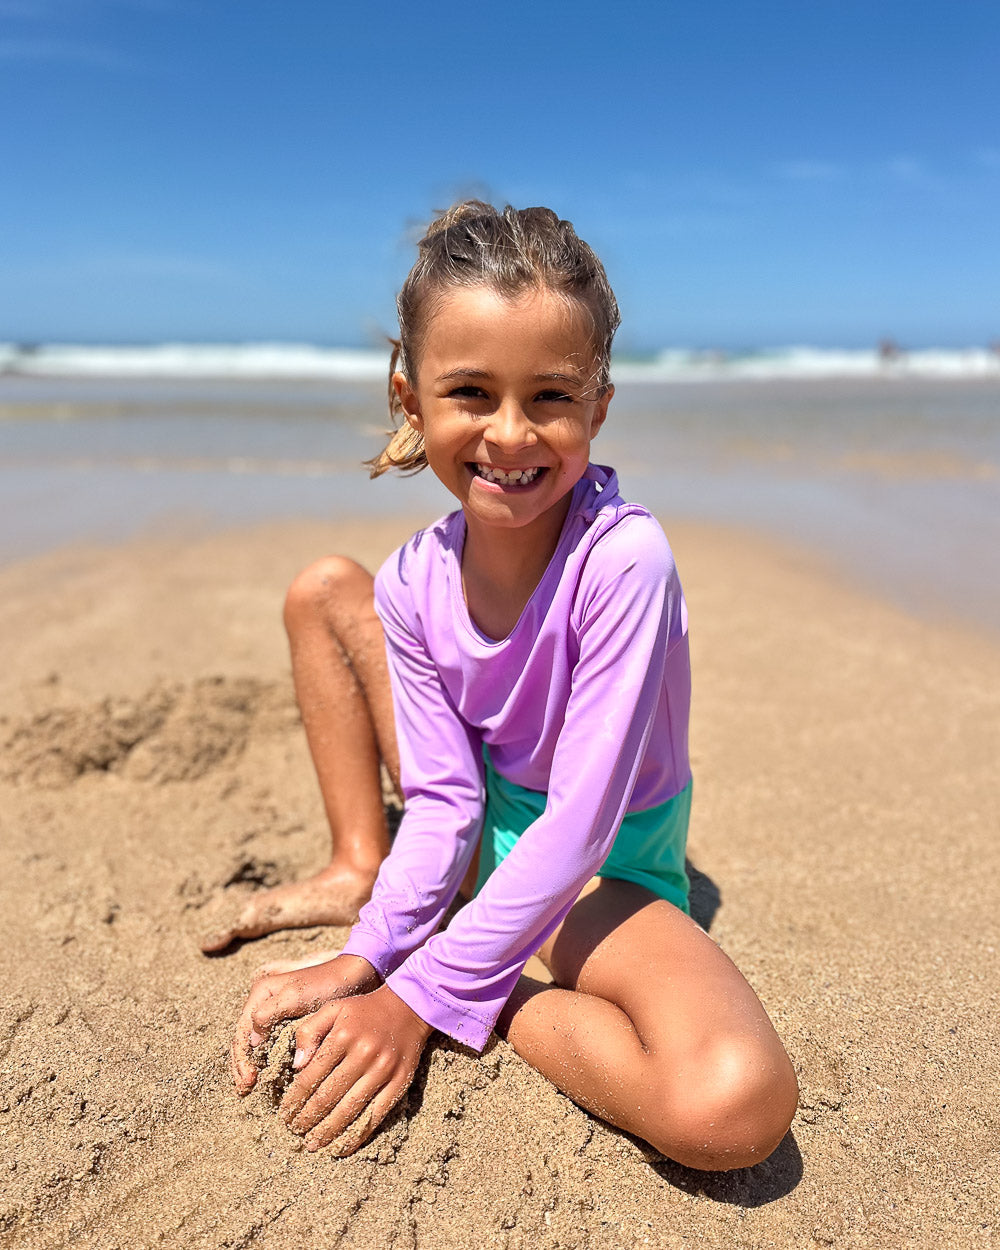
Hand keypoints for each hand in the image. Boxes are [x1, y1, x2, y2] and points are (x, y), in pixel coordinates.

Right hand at [231, 953, 379, 1093]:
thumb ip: (270, 1013)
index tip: (249, 1080)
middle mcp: (264, 1004)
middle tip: (245, 1090)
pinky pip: (272, 1045)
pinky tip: (270, 1079)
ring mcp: (276, 1014)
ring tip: (251, 1089)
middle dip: (242, 1067)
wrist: (354, 976)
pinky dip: (268, 1062)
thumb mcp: (296, 995)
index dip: (242, 1059)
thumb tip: (253, 1041)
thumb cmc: (326, 983)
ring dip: (252, 1067)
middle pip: (244, 1041)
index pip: (241, 1032)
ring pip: (256, 1045)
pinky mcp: (290, 1023)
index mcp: (261, 994)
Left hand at [278, 984, 432, 1153]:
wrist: (408, 1007)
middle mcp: (363, 1054)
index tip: (285, 1113)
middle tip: (294, 1131)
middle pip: (328, 1096)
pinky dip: (358, 1135)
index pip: (311, 1076)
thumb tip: (296, 1065)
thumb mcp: (333, 1008)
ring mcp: (383, 1070)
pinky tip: (342, 1147)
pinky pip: (376, 1115)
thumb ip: (309, 1031)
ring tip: (312, 1144)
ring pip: (349, 1110)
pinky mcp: (400, 1082)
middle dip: (307, 1118)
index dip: (295, 1099)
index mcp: (342, 1036)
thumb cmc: (364, 1010)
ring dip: (327, 1131)